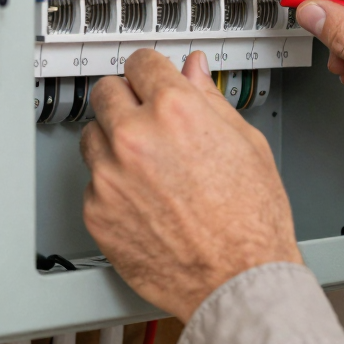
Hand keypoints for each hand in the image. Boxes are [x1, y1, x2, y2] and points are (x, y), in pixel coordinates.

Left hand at [81, 50, 303, 321]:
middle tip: (145, 119)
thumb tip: (195, 71)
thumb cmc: (252, 224)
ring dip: (113, 142)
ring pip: (92, 136)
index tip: (151, 79)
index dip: (151, 71)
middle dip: (126, 100)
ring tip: (147, 167)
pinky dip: (112, 187)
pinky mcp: (96, 212)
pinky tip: (143, 201)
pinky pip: (93, 184)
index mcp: (175, 111)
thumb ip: (211, 100)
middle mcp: (135, 138)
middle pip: (106, 91)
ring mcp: (110, 177)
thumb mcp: (247, 145)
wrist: (237, 282)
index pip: (141, 62)